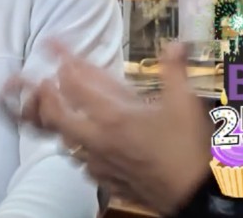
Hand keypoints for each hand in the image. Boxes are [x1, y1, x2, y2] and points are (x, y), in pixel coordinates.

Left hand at [2, 41, 211, 214]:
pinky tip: (87, 146)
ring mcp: (100, 163)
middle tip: (46, 82)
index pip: (75, 85)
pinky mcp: (107, 182)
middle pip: (56, 116)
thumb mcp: (185, 104)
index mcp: (113, 116)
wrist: (195, 197)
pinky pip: (83, 164)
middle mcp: (99, 139)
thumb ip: (175, 71)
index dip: (61, 63)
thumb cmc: (188, 149)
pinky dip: (79, 149)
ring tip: (65, 111)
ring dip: (61, 123)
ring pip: (66, 141)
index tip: (52, 47)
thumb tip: (175, 44)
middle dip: (46, 96)